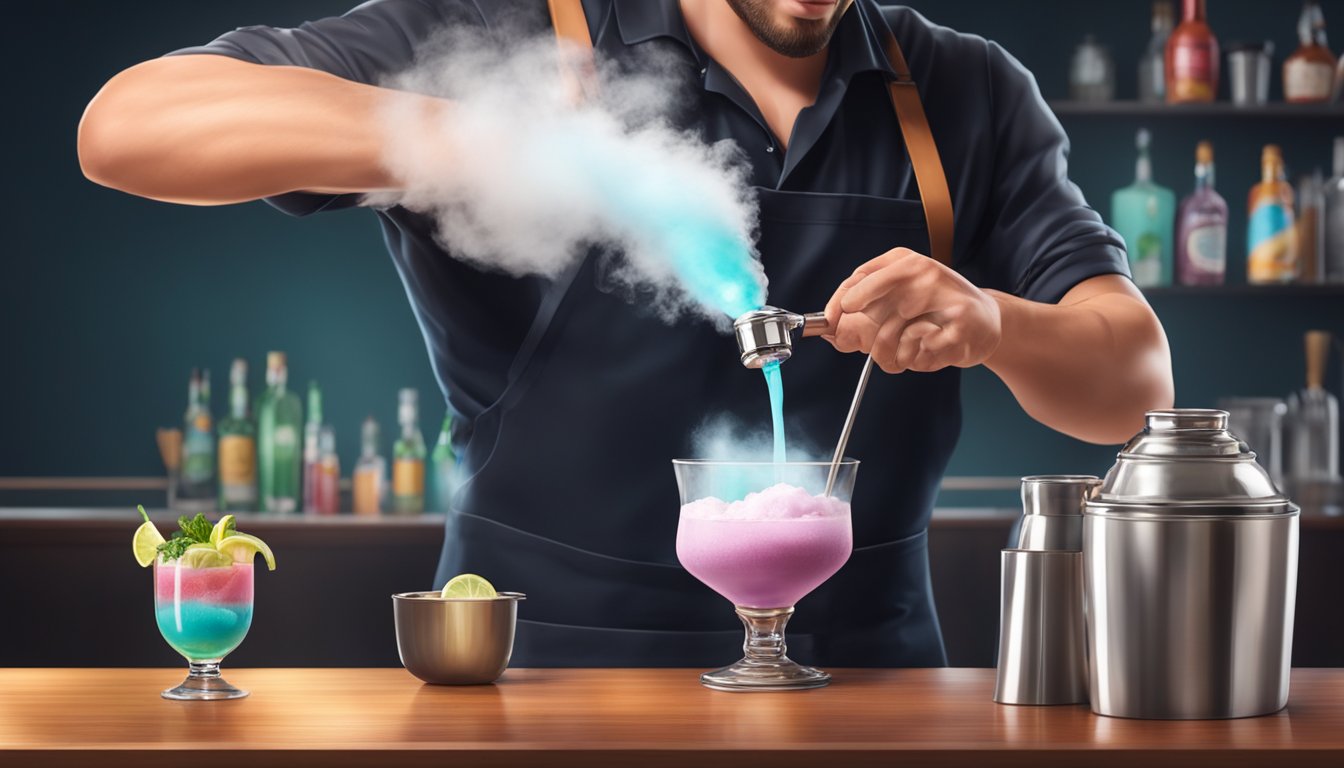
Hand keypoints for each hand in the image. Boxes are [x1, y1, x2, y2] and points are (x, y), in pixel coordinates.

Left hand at [822, 248, 1001, 373]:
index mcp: (906, 261)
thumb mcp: (900, 298)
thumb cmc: (937, 309)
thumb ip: (866, 310)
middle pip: (872, 315)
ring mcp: (943, 298)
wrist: (987, 320)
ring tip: (912, 351)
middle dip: (872, 342)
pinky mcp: (960, 326)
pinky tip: (934, 350)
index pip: (860, 278)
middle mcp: (924, 273)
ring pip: (892, 340)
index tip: (832, 321)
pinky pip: (918, 354)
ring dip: (895, 357)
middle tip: (880, 350)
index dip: (841, 303)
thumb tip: (831, 333)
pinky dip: (920, 361)